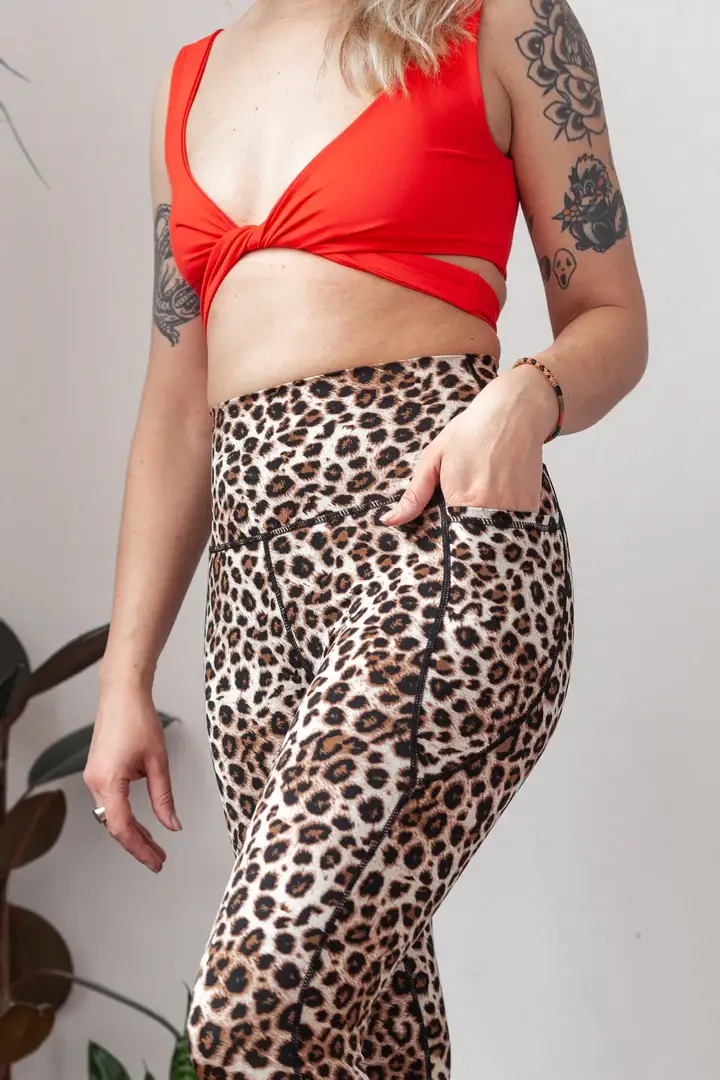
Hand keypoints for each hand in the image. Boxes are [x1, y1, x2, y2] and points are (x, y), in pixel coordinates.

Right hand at [83, 682, 180, 871]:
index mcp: (108, 781)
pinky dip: (125, 814)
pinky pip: (109, 801)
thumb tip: (171, 825)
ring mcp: (93, 776)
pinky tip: (141, 821)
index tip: (156, 861)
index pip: (122, 827)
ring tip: (154, 844)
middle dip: (137, 844)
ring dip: (131, 830)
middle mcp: (94, 782)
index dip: (139, 848)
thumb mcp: (158, 761)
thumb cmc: (138, 719)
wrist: (122, 693)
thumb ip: (163, 797)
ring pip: (111, 815)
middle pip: (114, 825)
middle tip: (159, 859)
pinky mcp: (97, 770)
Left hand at [380, 365, 558, 524]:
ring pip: (496, 533)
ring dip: (488, 523)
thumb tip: (390, 521)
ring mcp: (515, 509)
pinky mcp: (532, 505)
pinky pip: (516, 524)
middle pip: (474, 539)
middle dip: (468, 531)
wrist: (515, 412)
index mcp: (462, 500)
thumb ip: (415, 495)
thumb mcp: (434, 458)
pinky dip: (507, 515)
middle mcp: (491, 509)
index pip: (450, 539)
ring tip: (486, 490)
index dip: (447, 534)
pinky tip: (502, 490)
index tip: (446, 524)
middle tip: (470, 497)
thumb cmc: (472, 431)